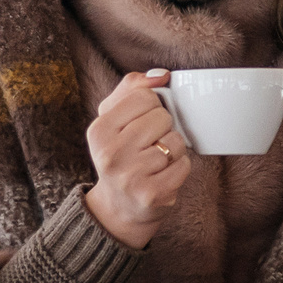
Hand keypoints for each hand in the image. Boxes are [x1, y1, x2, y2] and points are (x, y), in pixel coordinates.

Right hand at [83, 70, 191, 249]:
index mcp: (98, 130)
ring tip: (156, 161)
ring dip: (173, 149)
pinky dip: (179, 167)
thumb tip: (162, 76)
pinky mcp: (152, 194)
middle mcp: (111, 154)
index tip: (141, 122)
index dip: (150, 106)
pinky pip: (184, 164)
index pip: (144, 96)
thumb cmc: (120, 154)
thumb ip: (132, 88)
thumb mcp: (113, 118)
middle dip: (162, 128)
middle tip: (148, 144)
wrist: (118, 207)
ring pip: (176, 141)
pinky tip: (163, 174)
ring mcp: (131, 176)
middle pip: (162, 117)